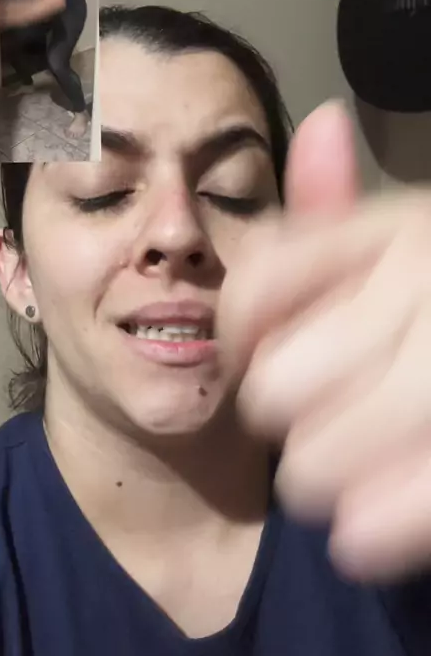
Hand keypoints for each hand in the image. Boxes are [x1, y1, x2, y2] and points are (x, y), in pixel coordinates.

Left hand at [218, 101, 430, 582]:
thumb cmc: (426, 316)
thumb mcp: (399, 249)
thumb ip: (342, 217)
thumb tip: (323, 124)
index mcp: (402, 235)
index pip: (258, 286)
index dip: (243, 331)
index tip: (263, 349)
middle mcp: (425, 289)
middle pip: (274, 388)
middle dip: (290, 407)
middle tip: (337, 402)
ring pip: (312, 465)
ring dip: (327, 472)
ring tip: (367, 451)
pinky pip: (371, 525)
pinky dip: (368, 531)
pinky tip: (372, 521)